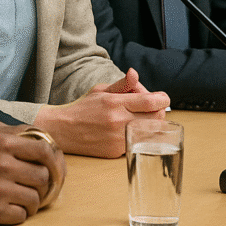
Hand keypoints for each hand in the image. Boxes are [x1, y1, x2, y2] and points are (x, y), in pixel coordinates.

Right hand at [0, 121, 65, 224]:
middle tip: (38, 188)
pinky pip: (22, 216)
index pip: (45, 151)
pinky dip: (20, 214)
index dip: (56, 161)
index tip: (56, 169)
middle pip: (44, 177)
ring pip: (36, 199)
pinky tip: (11, 209)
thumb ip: (14, 131)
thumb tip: (42, 137)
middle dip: (45, 184)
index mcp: (4, 143)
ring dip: (33, 202)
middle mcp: (3, 165)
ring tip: (23, 199)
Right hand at [35, 68, 169, 157]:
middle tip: (149, 107)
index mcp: (115, 103)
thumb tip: (135, 73)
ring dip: (152, 124)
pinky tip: (129, 129)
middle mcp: (119, 122)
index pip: (151, 101)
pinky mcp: (117, 152)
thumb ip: (122, 84)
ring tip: (140, 117)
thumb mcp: (100, 90)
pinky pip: (139, 142)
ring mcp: (119, 139)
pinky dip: (140, 135)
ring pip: (152, 132)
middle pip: (157, 118)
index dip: (162, 98)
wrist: (63, 130)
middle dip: (158, 110)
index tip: (161, 97)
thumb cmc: (83, 107)